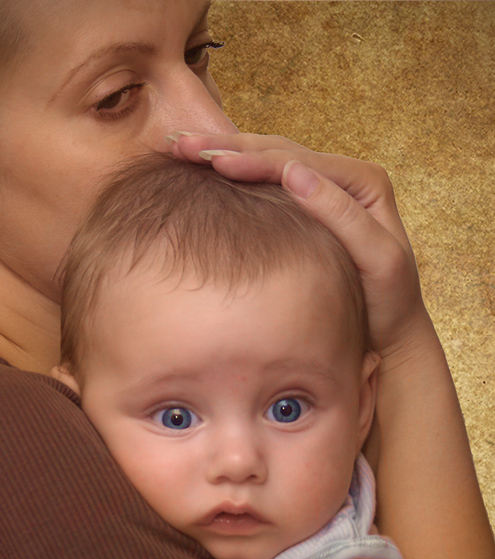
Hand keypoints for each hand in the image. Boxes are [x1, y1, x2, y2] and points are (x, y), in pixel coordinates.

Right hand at [166, 132, 432, 360]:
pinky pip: (267, 184)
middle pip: (277, 153)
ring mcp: (324, 191)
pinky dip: (236, 174)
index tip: (211, 160)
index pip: (295, 162)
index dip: (251, 158)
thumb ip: (342, 214)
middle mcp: (343, 177)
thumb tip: (294, 173)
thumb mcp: (378, 259)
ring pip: (268, 162)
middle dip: (228, 147)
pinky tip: (206, 169)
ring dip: (225, 154)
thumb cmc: (387, 301)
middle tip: (181, 143)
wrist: (390, 330)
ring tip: (183, 148)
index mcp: (362, 181)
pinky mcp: (307, 209)